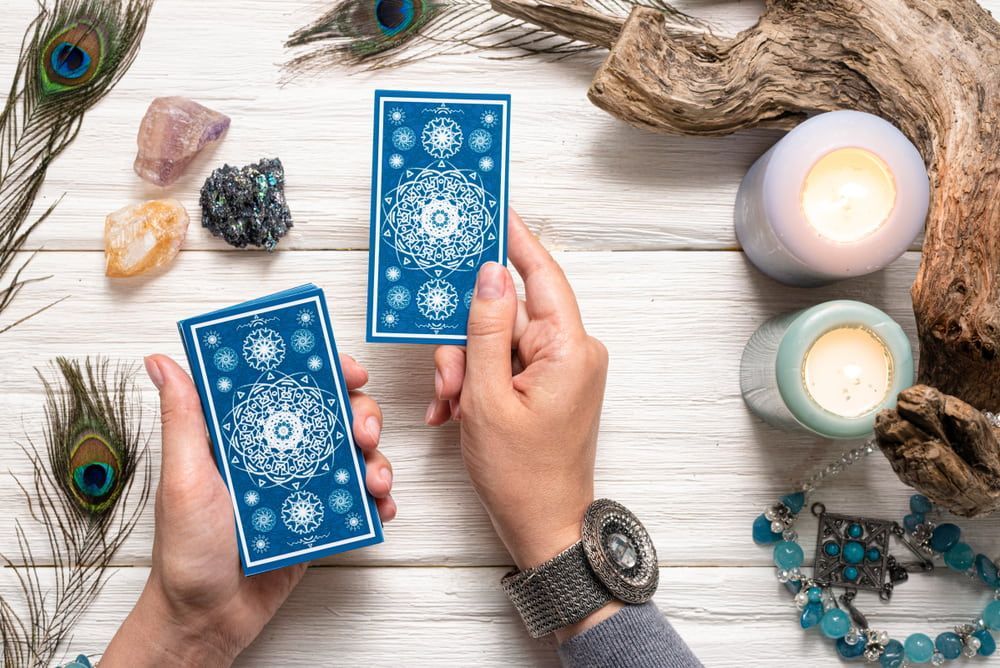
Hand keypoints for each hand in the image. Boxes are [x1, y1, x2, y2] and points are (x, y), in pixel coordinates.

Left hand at [102, 354, 394, 666]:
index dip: (324, 371)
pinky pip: (358, 501)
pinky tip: (380, 508)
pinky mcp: (320, 519)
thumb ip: (183, 419)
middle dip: (362, 415)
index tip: (348, 371)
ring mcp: (303, 486)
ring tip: (375, 481)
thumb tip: (163, 362)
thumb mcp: (183, 478)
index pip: (290, 388)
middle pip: (333, 415)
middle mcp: (278, 454)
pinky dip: (377, 500)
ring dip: (376, 459)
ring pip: (353, 455)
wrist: (208, 618)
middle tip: (363, 432)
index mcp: (245, 435)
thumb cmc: (185, 552)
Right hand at [426, 210, 617, 638]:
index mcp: (570, 348)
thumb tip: (492, 274)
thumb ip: (486, 330)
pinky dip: (477, 383)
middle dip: (467, 340)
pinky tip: (458, 412)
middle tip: (447, 379)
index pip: (541, 274)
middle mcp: (573, 352)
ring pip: (499, 341)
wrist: (543, 528)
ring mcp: (562, 370)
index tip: (494, 208)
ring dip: (466, 369)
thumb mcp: (488, 399)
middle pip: (509, 313)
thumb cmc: (523, 475)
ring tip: (452, 407)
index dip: (515, 239)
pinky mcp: (550, 387)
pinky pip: (506, 365)